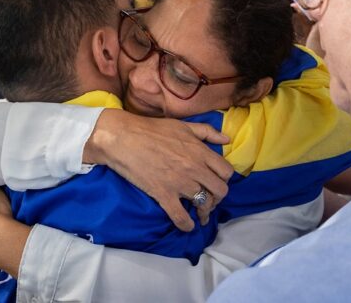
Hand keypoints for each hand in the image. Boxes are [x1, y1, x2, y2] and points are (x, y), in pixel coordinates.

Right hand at [84, 109, 234, 231]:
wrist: (124, 138)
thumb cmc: (152, 130)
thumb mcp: (184, 126)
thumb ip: (207, 132)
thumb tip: (226, 140)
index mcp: (200, 151)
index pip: (226, 172)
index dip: (224, 179)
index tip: (216, 182)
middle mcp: (195, 169)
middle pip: (220, 191)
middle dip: (218, 197)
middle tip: (209, 199)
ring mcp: (180, 183)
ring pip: (204, 205)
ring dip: (204, 212)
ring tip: (200, 214)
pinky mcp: (164, 195)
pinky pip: (181, 217)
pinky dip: (186, 225)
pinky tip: (187, 225)